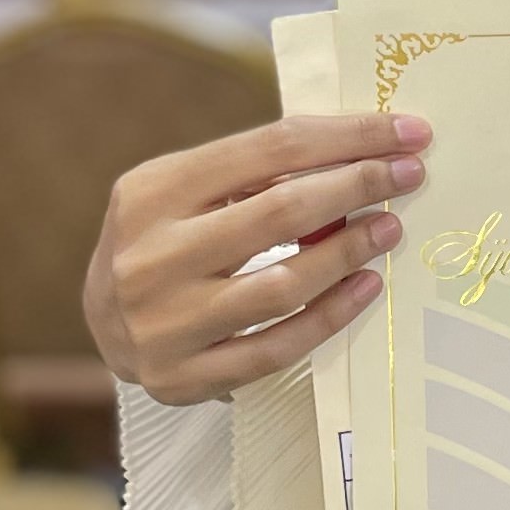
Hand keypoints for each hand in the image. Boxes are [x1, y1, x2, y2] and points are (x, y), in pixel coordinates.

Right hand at [84, 112, 430, 404]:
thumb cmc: (162, 242)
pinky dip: (329, 316)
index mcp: (150, 191)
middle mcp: (150, 256)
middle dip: (358, 185)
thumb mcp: (183, 191)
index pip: (269, 149)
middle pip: (280, 211)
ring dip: (349, 252)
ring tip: (389, 229)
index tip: (406, 131)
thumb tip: (358, 151)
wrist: (100, 324)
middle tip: (410, 175)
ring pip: (282, 284)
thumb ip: (251, 174)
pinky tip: (364, 288)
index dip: (346, 137)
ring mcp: (163, 323)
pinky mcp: (181, 378)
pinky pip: (275, 348)